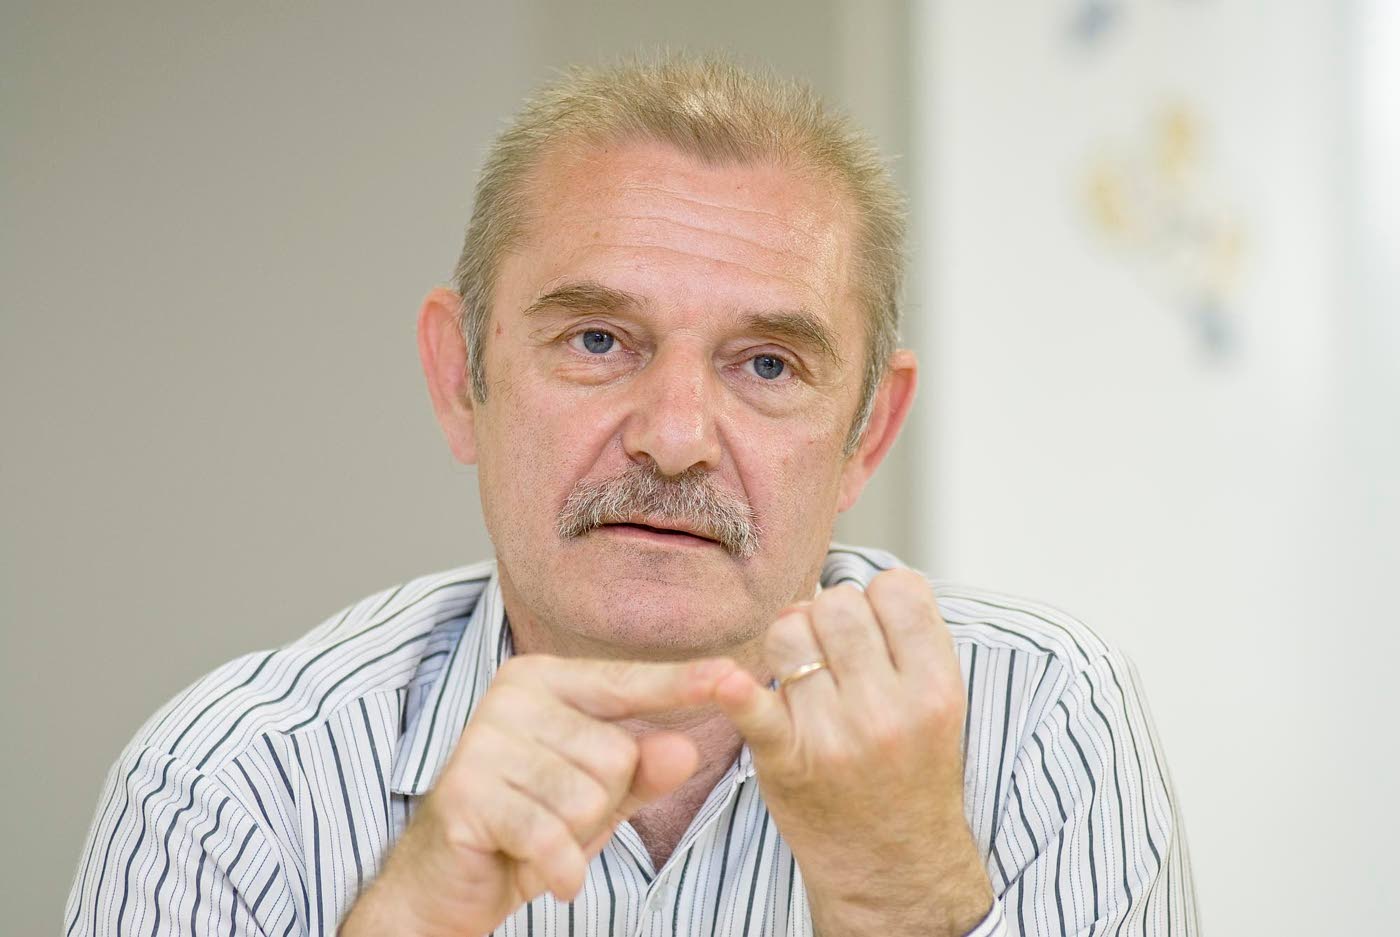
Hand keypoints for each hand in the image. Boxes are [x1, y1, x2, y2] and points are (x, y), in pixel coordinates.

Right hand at [341, 654, 729, 936]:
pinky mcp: (465, 793)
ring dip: (576, 837)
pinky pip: (552, 836)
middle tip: (556, 817)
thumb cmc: (529, 827)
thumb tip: (682, 749)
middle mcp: (511, 697)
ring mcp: (483, 742)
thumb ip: (644, 772)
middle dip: (603, 804)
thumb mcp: (601, 799)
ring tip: (540, 837)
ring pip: (588, 796)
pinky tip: (543, 871)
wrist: (445, 884)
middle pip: (616, 754)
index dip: (685, 684)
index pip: (629, 682)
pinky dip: (559, 868)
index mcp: (543, 681)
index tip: (736, 676)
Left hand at [713, 569, 992, 936]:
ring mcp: (835, 735)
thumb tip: (850, 580)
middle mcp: (888, 709)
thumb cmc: (911, 775)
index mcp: (935, 688)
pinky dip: (734, 691)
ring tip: (803, 672)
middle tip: (832, 650)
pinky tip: (725, 681)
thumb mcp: (938, 706)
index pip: (898, 588)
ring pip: (790, 631)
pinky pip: (756, 708)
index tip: (873, 625)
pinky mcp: (786, 760)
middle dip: (829, 615)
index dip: (878, 597)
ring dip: (789, 641)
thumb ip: (908, 642)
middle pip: (838, 604)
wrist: (895, 868)